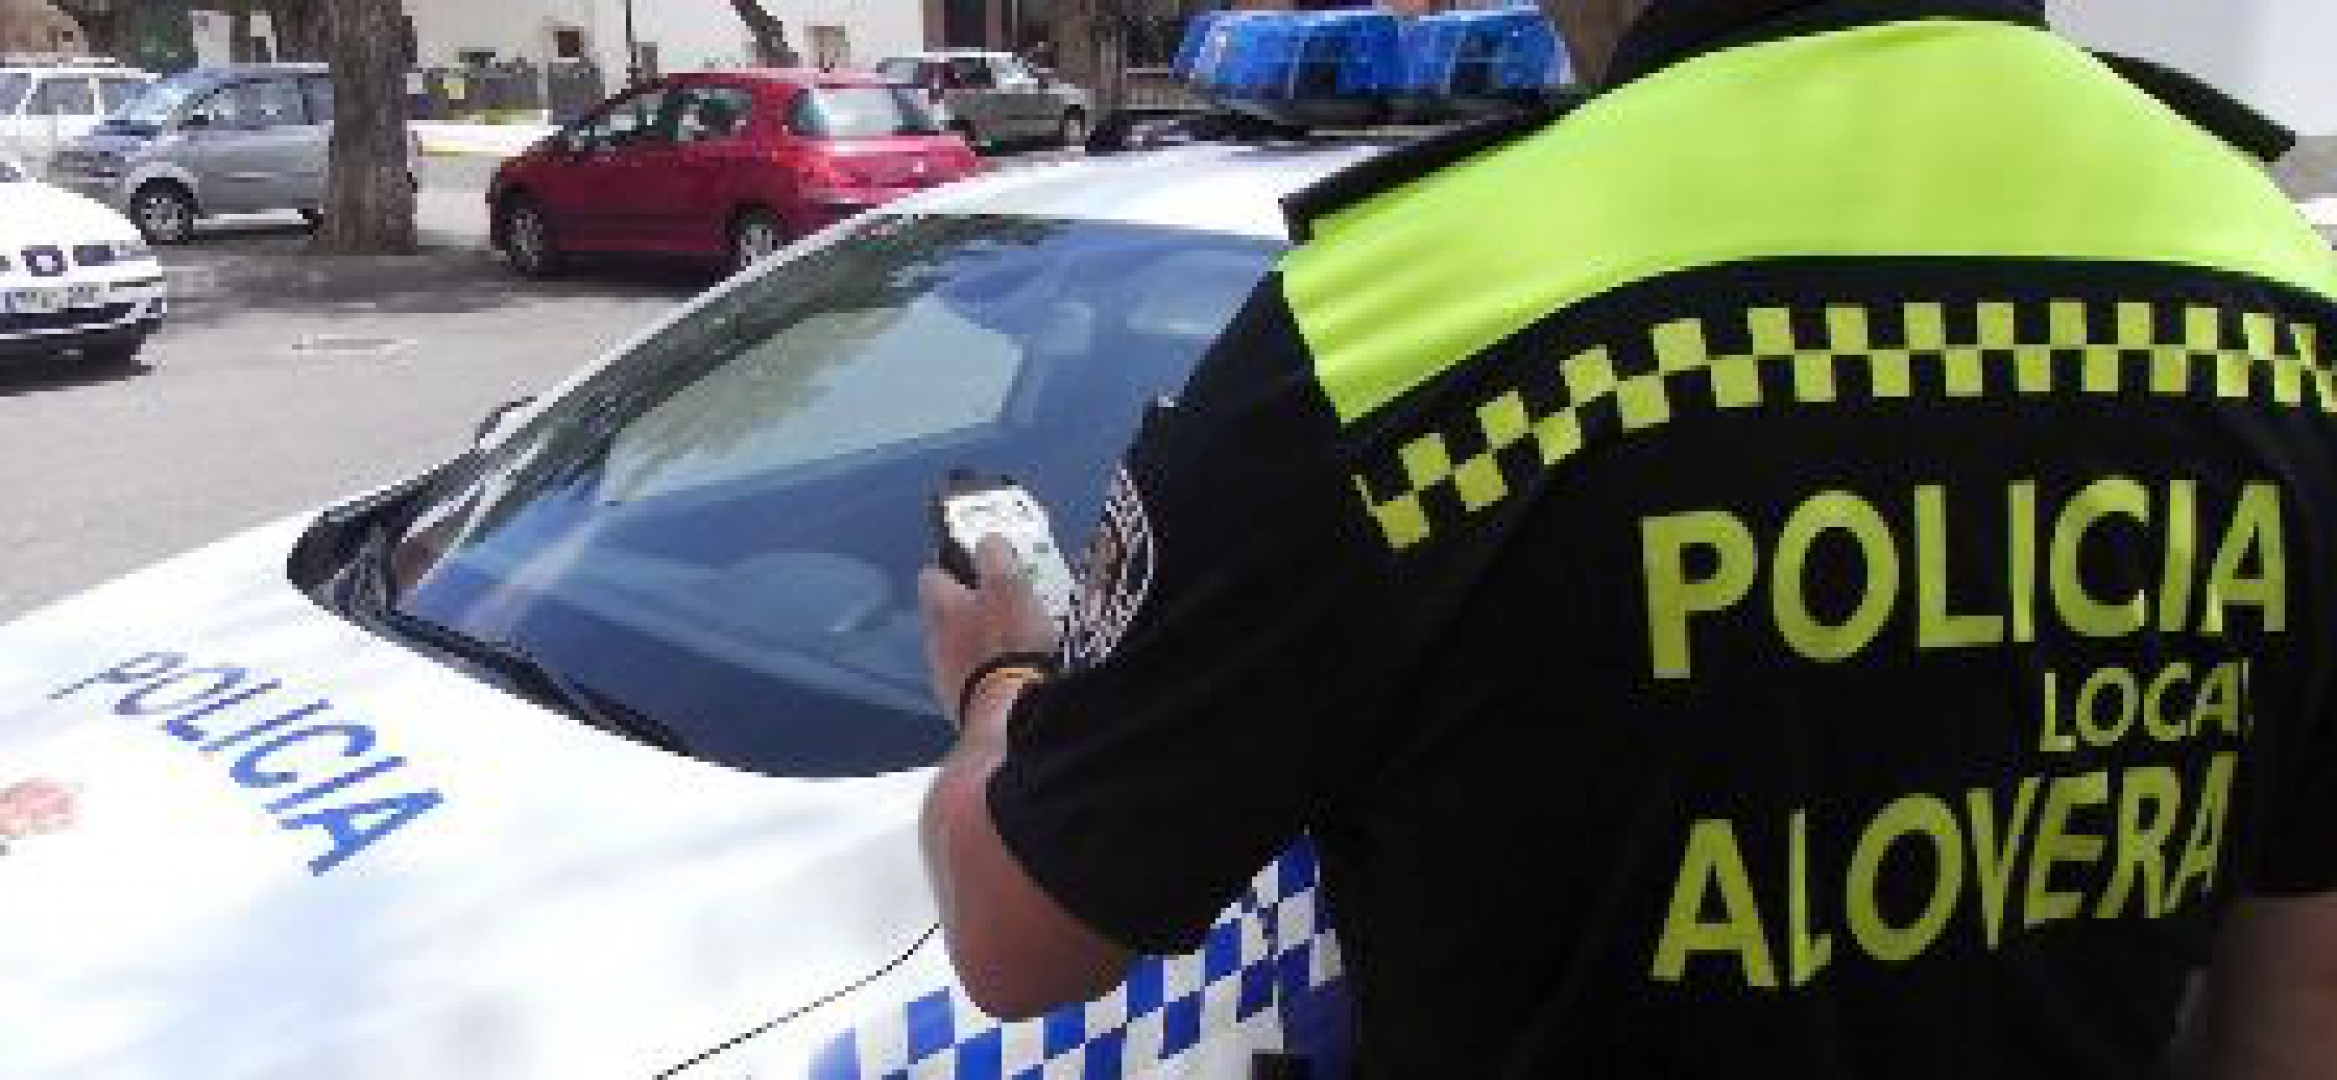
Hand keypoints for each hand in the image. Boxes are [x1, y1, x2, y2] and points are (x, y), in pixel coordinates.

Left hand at [921, 536, 1062, 727]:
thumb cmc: (1011, 643)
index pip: (932, 574)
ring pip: (952, 647)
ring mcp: (942, 675)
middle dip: (965, 607)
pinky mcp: (956, 705)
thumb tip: (987, 542)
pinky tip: (1005, 676)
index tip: (977, 566)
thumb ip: (996, 556)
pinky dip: (980, 672)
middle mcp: (934, 639)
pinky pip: (965, 678)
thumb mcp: (1010, 586)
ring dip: (973, 642)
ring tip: (1008, 644)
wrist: (1010, 716)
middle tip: (1001, 606)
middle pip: (941, 614)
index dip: (952, 566)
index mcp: (943, 606)